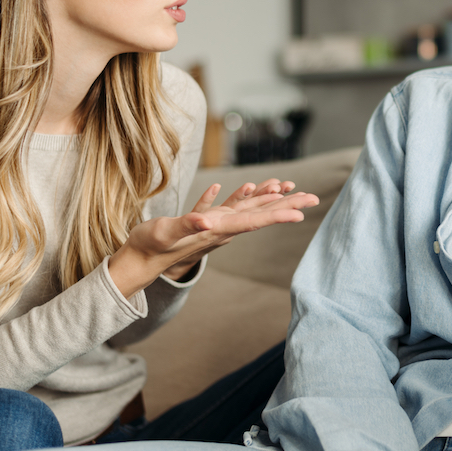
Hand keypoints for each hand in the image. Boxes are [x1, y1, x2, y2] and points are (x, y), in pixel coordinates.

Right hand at [109, 179, 317, 296]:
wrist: (138, 262)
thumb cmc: (150, 247)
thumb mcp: (167, 233)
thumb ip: (187, 224)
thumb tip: (207, 219)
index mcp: (217, 231)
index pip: (254, 221)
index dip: (278, 214)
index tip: (302, 212)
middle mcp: (221, 229)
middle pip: (260, 215)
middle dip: (287, 205)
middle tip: (314, 198)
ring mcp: (214, 227)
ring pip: (248, 210)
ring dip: (270, 199)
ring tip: (289, 189)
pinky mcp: (204, 223)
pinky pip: (229, 207)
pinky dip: (241, 196)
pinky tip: (248, 188)